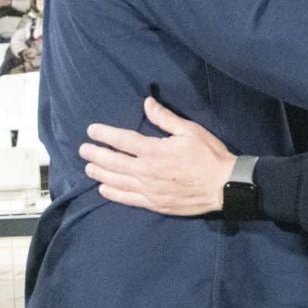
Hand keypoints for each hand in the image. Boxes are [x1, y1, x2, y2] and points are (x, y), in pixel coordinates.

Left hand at [82, 95, 234, 214]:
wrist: (224, 186)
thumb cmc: (209, 155)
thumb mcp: (189, 130)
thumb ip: (165, 118)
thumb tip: (146, 103)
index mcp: (154, 150)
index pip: (122, 140)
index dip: (104, 134)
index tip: (92, 130)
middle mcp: (147, 171)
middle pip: (114, 162)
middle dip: (96, 154)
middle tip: (83, 150)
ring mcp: (149, 189)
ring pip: (117, 181)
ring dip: (100, 173)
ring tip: (88, 168)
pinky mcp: (154, 204)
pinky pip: (128, 199)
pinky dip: (114, 194)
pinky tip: (104, 189)